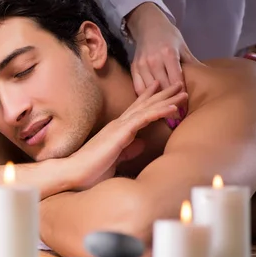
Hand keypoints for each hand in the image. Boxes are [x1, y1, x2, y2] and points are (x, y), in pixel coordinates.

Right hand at [66, 81, 187, 190]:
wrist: (74, 174)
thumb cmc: (90, 171)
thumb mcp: (114, 160)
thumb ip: (127, 151)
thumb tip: (141, 144)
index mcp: (116, 131)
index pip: (135, 111)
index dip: (148, 99)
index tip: (159, 88)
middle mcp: (118, 125)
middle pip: (144, 104)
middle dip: (161, 93)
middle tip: (177, 83)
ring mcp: (119, 127)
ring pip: (147, 108)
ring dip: (166, 98)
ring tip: (182, 89)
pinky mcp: (121, 132)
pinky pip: (145, 118)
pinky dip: (160, 110)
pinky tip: (173, 106)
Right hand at [126, 3, 198, 126]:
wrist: (148, 25)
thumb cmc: (169, 36)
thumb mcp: (183, 46)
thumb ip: (191, 63)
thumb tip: (207, 78)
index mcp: (168, 54)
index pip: (176, 80)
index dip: (181, 97)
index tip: (186, 111)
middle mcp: (153, 60)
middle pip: (163, 88)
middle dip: (170, 104)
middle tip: (177, 121)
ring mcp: (142, 64)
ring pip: (149, 90)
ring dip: (157, 104)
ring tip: (164, 118)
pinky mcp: (133, 68)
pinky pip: (137, 88)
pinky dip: (144, 99)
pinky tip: (149, 107)